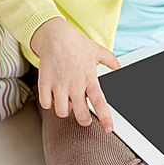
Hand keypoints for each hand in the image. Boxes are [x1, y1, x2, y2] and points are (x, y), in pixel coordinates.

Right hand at [30, 17, 120, 131]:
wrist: (55, 35)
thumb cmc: (76, 43)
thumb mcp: (96, 49)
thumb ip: (109, 60)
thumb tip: (118, 66)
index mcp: (89, 78)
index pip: (99, 102)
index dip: (105, 117)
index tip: (108, 129)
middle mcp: (75, 84)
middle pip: (80, 115)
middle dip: (83, 120)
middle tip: (84, 117)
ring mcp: (59, 85)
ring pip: (62, 112)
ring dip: (65, 111)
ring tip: (67, 102)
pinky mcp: (45, 84)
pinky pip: (46, 104)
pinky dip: (50, 104)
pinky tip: (53, 95)